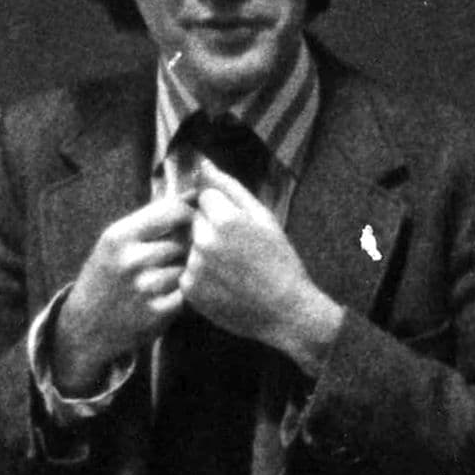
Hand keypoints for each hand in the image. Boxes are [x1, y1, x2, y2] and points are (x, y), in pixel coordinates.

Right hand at [46, 192, 192, 392]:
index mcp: (119, 236)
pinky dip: (182, 294)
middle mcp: (131, 260)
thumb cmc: (107, 277)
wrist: (86, 327)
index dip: (188, 213)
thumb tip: (194, 196)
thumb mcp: (115, 242)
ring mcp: (145, 289)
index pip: (173, 211)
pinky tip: (164, 296)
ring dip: (184, 271)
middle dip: (186, 246)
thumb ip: (151, 221)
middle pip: (184, 241)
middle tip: (175, 254)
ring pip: (187, 268)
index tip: (191, 219)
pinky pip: (187, 294)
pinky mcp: (157, 314)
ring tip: (164, 277)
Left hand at [177, 168, 339, 367]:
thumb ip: (230, 187)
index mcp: (224, 218)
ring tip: (233, 270)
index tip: (241, 230)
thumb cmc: (279, 261)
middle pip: (196, 221)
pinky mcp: (190, 289)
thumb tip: (203, 163)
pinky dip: (202, 276)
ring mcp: (195, 267)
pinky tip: (225, 284)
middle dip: (211, 230)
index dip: (224, 211)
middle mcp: (204, 241)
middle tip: (238, 252)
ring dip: (205, 253)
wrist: (285, 311)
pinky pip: (188, 271)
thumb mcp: (263, 217)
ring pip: (191, 246)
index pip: (205, 197)